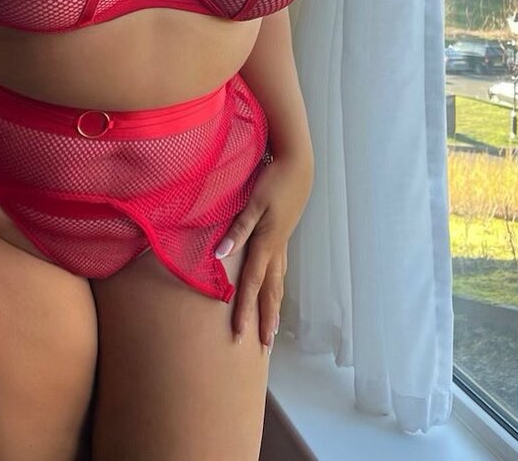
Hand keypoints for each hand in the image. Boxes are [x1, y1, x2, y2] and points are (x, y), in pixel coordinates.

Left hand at [214, 155, 313, 352]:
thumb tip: (220, 255)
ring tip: (272, 329)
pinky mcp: (283, 236)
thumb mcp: (252, 204)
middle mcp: (276, 249)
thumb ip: (237, 231)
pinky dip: (277, 288)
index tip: (239, 335)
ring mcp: (282, 244)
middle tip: (264, 348)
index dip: (244, 311)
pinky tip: (275, 291)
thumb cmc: (272, 183)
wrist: (297, 168)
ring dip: (274, 308)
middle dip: (265, 321)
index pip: (251, 285)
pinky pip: (280, 271)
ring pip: (278, 284)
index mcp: (266, 244)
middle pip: (270, 292)